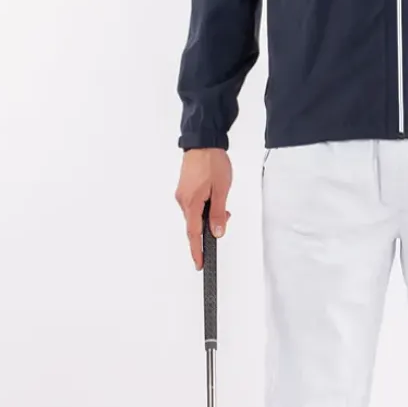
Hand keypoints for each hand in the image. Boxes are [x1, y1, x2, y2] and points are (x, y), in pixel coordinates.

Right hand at [175, 148, 231, 268]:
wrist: (203, 142)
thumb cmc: (212, 162)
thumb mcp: (222, 189)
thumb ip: (219, 213)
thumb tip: (217, 232)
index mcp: (191, 203)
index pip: (193, 234)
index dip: (197, 251)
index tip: (199, 264)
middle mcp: (182, 201)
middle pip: (195, 225)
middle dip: (209, 228)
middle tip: (225, 217)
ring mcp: (182, 195)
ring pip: (195, 215)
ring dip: (209, 215)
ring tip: (224, 203)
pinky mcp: (185, 189)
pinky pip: (194, 205)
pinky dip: (205, 207)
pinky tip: (215, 198)